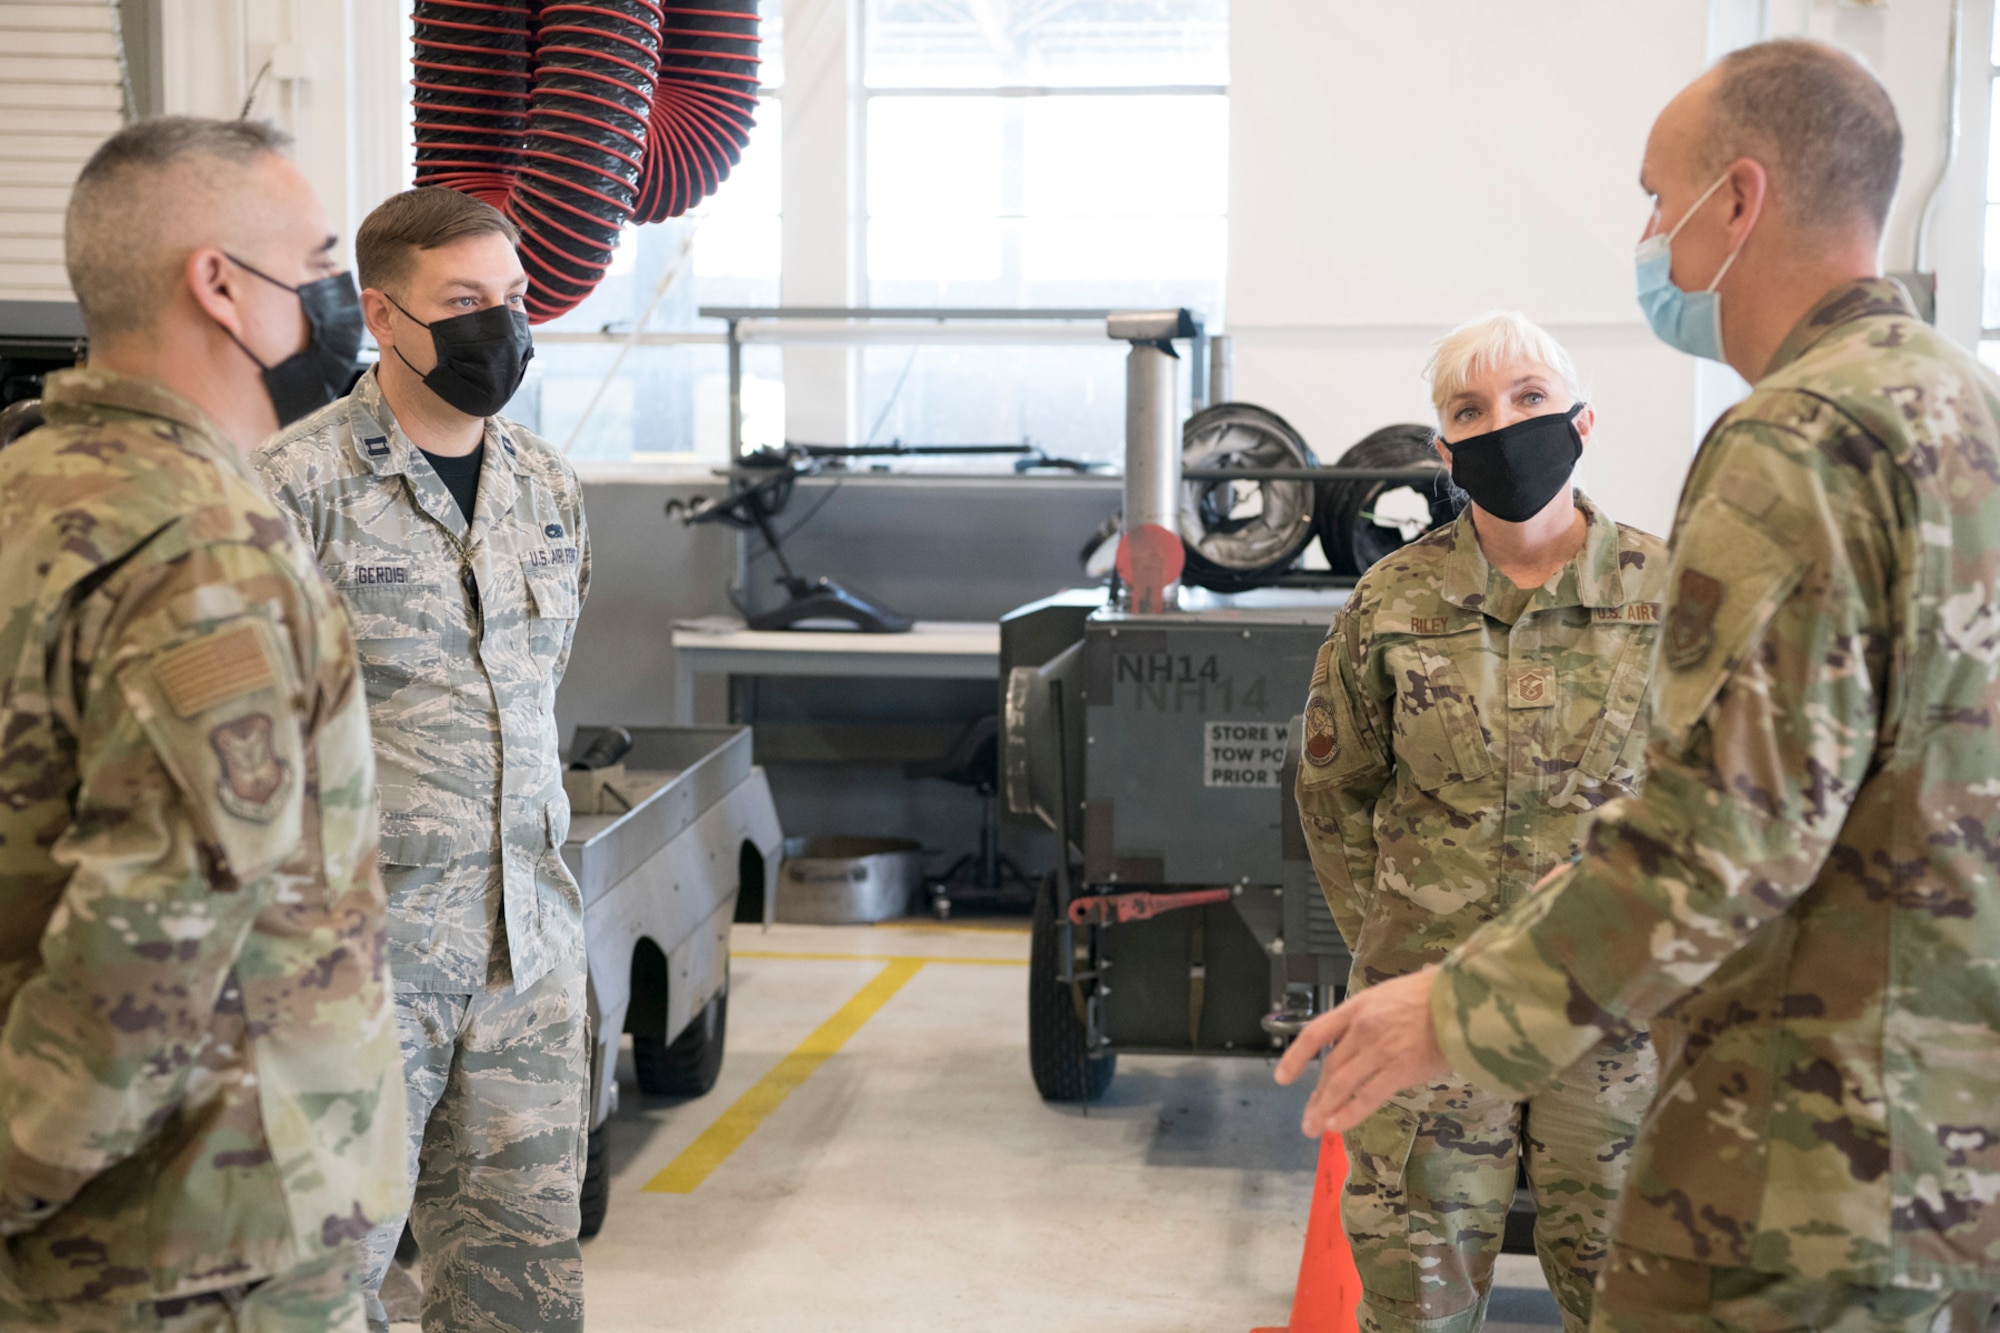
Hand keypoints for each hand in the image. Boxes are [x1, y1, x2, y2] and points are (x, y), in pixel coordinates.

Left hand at [1273, 968, 1449, 1136]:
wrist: (1464, 1000)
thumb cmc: (1434, 996)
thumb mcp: (1391, 996)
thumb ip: (1371, 1018)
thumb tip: (1359, 1043)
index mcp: (1358, 1006)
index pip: (1316, 1033)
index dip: (1295, 1056)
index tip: (1282, 1078)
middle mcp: (1362, 1028)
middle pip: (1330, 1066)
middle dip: (1316, 1095)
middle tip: (1308, 1117)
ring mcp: (1379, 1049)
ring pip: (1341, 1084)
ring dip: (1324, 1109)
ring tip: (1314, 1128)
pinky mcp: (1399, 1069)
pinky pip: (1367, 1096)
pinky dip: (1349, 1113)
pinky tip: (1336, 1126)